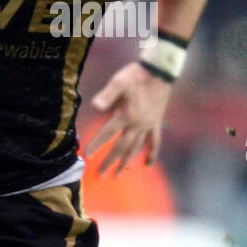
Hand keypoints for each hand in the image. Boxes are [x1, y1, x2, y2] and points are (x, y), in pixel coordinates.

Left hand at [84, 61, 172, 175]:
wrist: (159, 72)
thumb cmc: (136, 76)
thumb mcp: (119, 81)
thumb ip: (107, 95)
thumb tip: (95, 106)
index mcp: (126, 115)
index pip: (107, 134)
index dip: (96, 144)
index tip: (86, 155)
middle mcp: (137, 125)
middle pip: (121, 146)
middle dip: (110, 160)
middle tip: (100, 174)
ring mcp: (147, 126)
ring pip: (135, 148)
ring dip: (126, 161)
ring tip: (117, 174)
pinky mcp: (156, 123)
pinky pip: (154, 142)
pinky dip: (151, 154)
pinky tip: (147, 165)